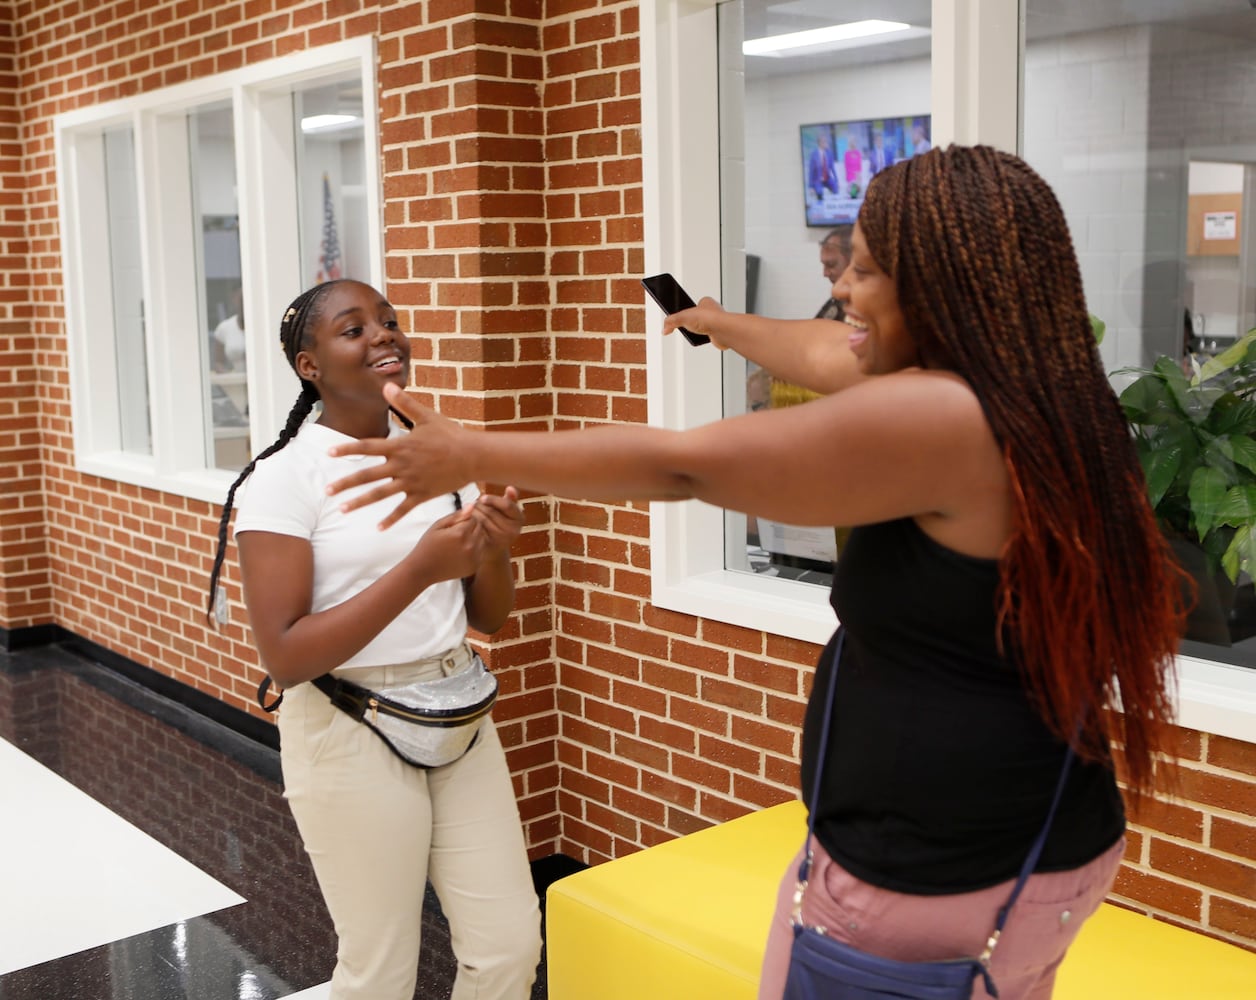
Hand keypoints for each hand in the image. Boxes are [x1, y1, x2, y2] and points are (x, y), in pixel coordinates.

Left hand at [326, 382, 470, 529]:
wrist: (473, 456)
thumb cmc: (450, 434)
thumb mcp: (426, 416)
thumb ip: (404, 403)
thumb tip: (386, 385)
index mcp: (400, 446)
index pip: (367, 447)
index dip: (348, 449)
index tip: (330, 453)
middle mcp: (401, 465)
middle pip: (367, 475)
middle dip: (345, 484)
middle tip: (327, 491)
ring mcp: (411, 482)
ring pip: (380, 494)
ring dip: (360, 502)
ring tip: (342, 509)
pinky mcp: (422, 494)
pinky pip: (403, 509)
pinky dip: (391, 519)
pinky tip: (378, 528)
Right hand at [413, 507, 485, 582]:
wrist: (422, 570)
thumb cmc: (428, 545)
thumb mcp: (438, 525)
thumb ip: (456, 515)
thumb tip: (472, 505)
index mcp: (460, 533)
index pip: (473, 517)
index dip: (464, 518)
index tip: (453, 524)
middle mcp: (470, 546)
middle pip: (480, 528)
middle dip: (471, 527)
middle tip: (455, 533)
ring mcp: (473, 558)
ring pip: (483, 539)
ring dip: (474, 537)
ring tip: (458, 542)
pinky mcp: (474, 566)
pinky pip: (481, 552)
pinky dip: (474, 550)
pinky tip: (460, 551)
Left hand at [470, 486, 522, 557]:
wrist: (492, 549)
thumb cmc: (498, 525)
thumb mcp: (506, 512)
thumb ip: (509, 500)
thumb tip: (510, 488)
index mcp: (519, 518)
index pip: (506, 505)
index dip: (493, 500)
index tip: (482, 498)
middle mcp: (513, 530)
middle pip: (491, 511)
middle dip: (479, 505)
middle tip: (472, 504)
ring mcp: (502, 539)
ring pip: (481, 519)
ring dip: (472, 513)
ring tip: (469, 512)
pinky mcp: (489, 546)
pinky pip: (476, 529)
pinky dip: (470, 524)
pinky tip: (467, 522)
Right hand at [662, 297, 730, 349]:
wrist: (723, 330)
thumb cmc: (710, 318)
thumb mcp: (683, 317)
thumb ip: (671, 321)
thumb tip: (665, 328)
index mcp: (705, 301)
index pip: (693, 305)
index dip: (685, 311)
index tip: (680, 316)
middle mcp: (712, 310)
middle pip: (697, 317)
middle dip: (692, 322)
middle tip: (686, 325)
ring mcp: (716, 322)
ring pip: (703, 326)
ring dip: (698, 330)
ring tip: (695, 332)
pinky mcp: (718, 333)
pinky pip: (708, 335)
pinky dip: (704, 338)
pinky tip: (702, 338)